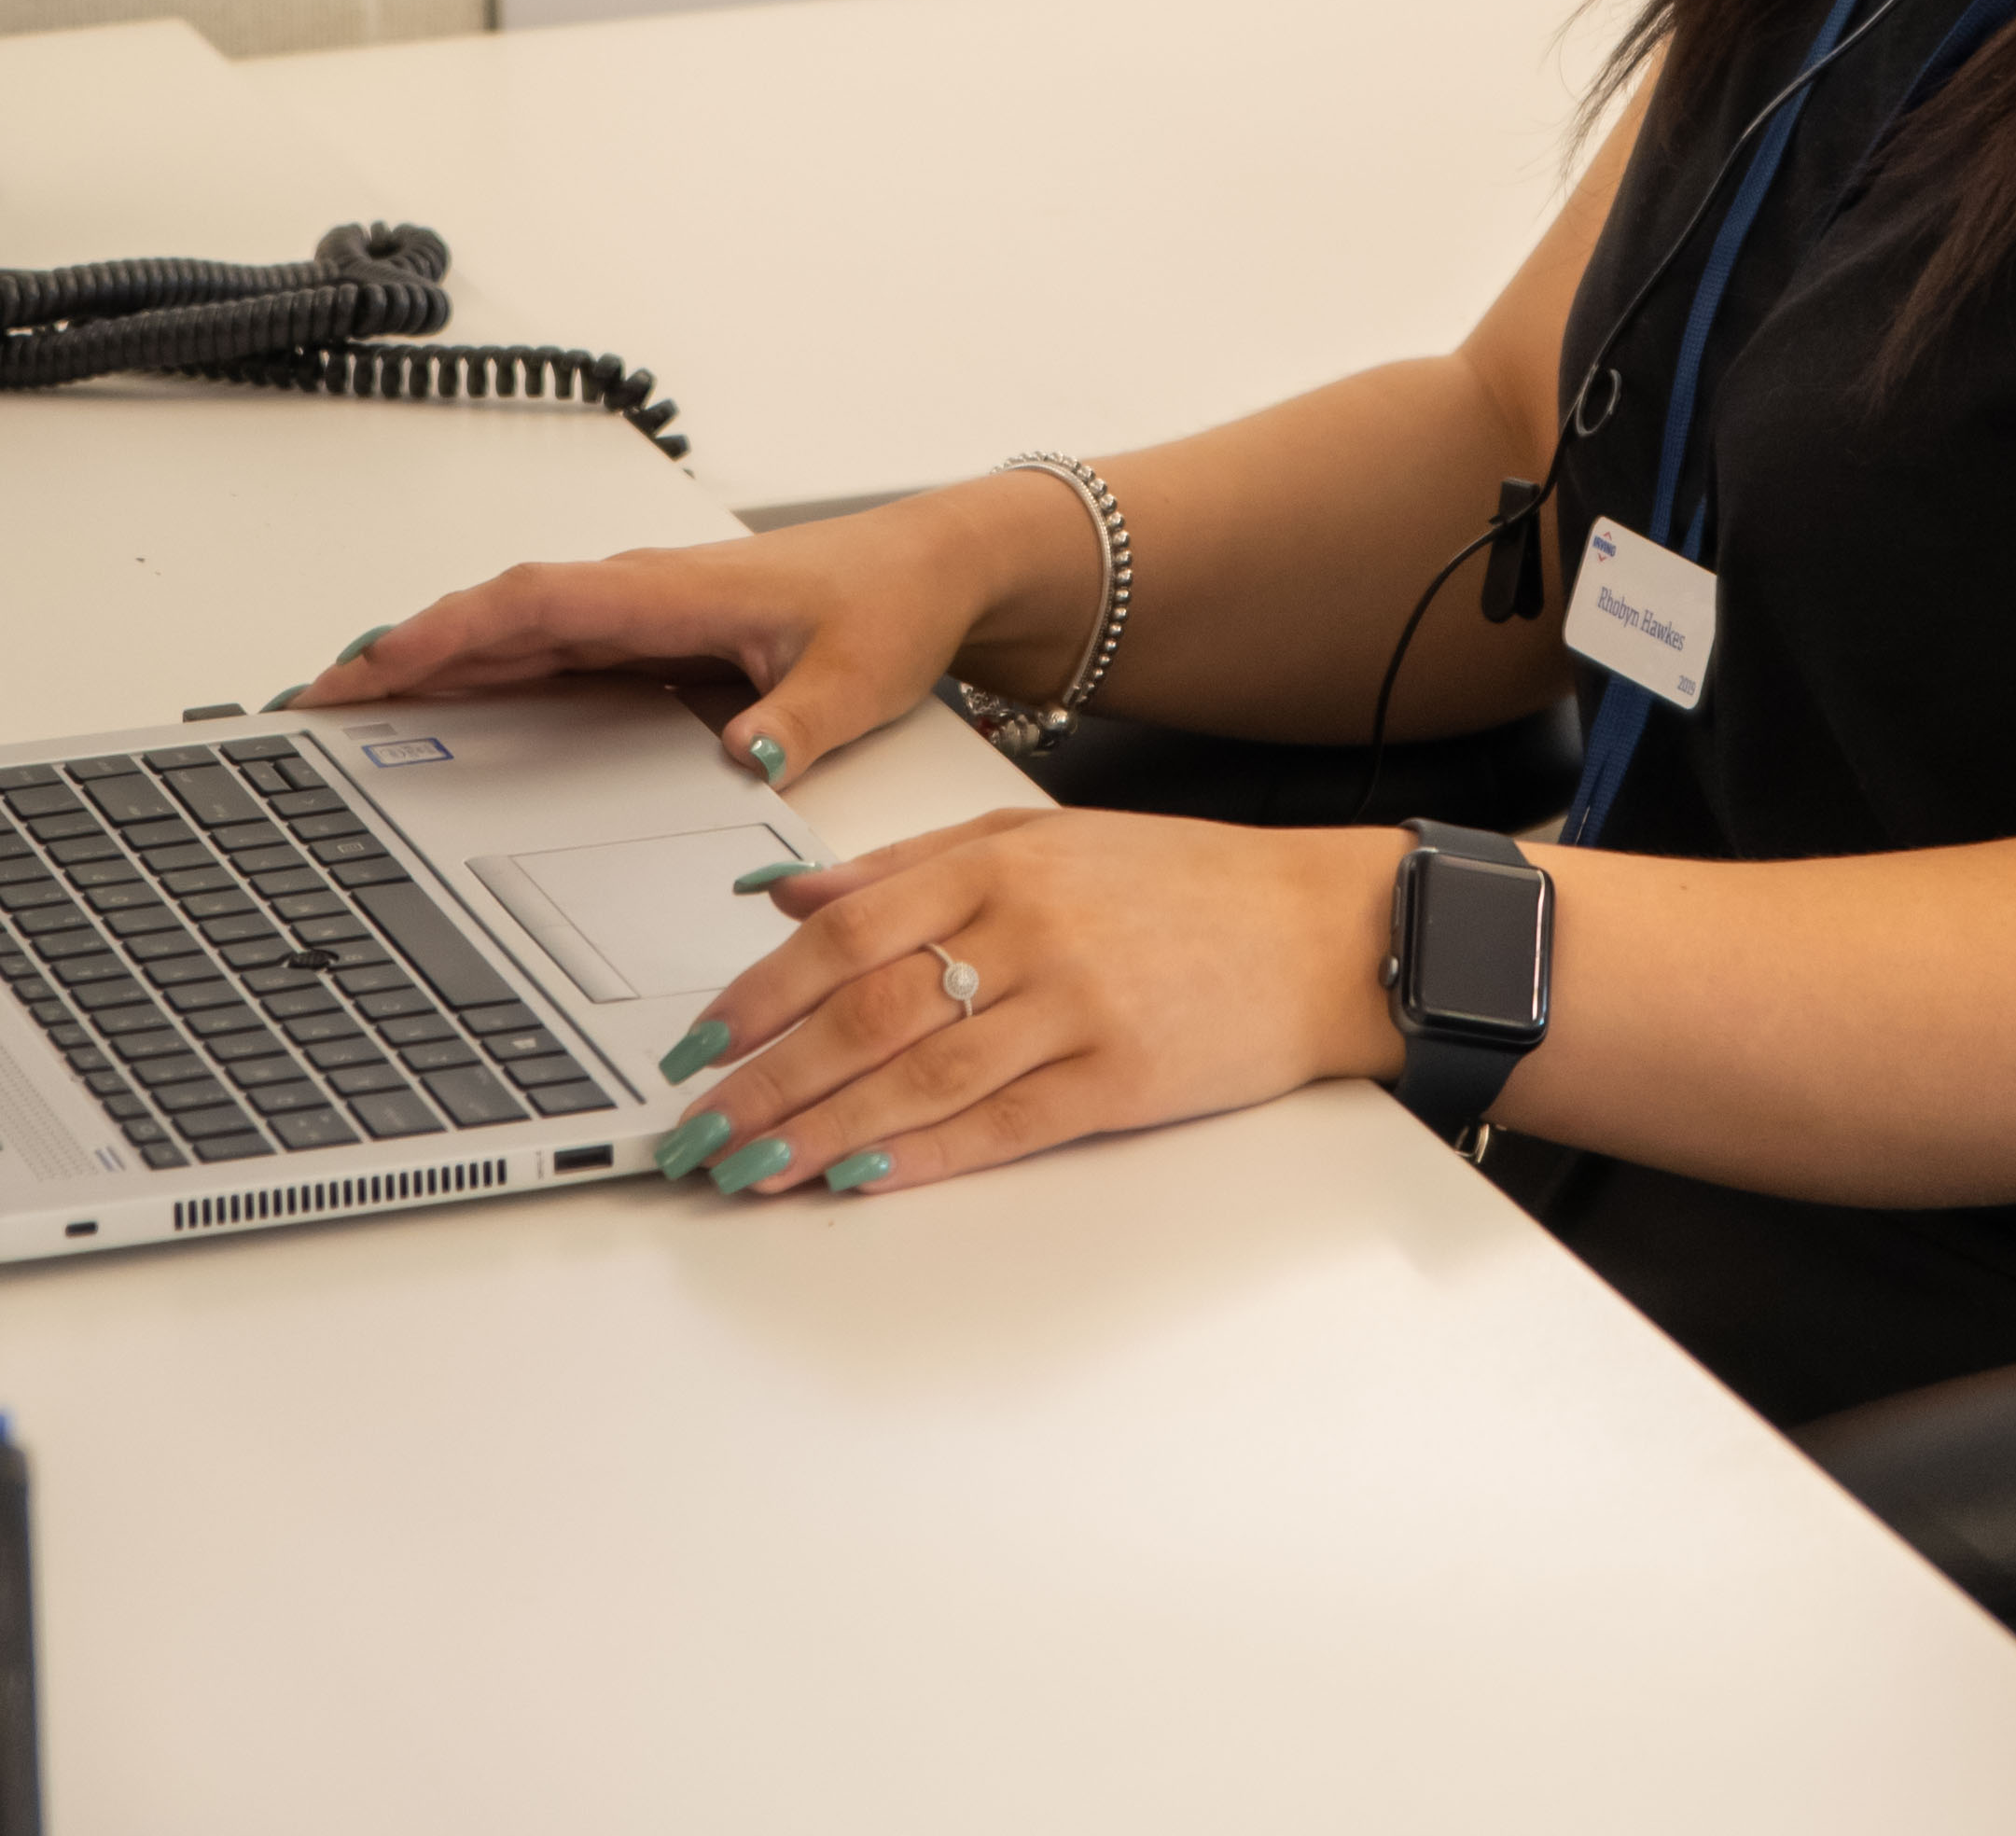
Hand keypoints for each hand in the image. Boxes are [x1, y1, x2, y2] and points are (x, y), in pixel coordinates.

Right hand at [284, 480, 1063, 785]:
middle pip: (494, 620)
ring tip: (341, 709)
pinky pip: (541, 649)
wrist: (934, 568)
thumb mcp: (855, 674)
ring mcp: (636, 614)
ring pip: (508, 632)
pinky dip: (477, 670)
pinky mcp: (645, 638)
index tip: (375, 664)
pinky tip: (438, 706)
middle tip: (315, 705)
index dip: (447, 635)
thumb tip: (738, 756)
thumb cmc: (893, 603)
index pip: (532, 606)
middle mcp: (639, 595)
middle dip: (400, 655)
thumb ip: (794, 720)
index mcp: (670, 591)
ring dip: (427, 662)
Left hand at [631, 806, 1407, 1199]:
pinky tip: (861, 1179)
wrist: (1319, 927)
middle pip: (865, 1011)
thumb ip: (906, 863)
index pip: (842, 931)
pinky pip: (1000, 1126)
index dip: (756, 994)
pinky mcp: (1120, 1079)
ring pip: (920, 1076)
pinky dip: (922, 1157)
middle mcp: (1028, 928)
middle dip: (766, 1079)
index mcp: (996, 860)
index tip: (696, 1044)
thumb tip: (786, 892)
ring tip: (755, 1168)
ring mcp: (1076, 1007)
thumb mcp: (1037, 836)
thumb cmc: (1181, 882)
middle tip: (699, 1129)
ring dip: (822, 1130)